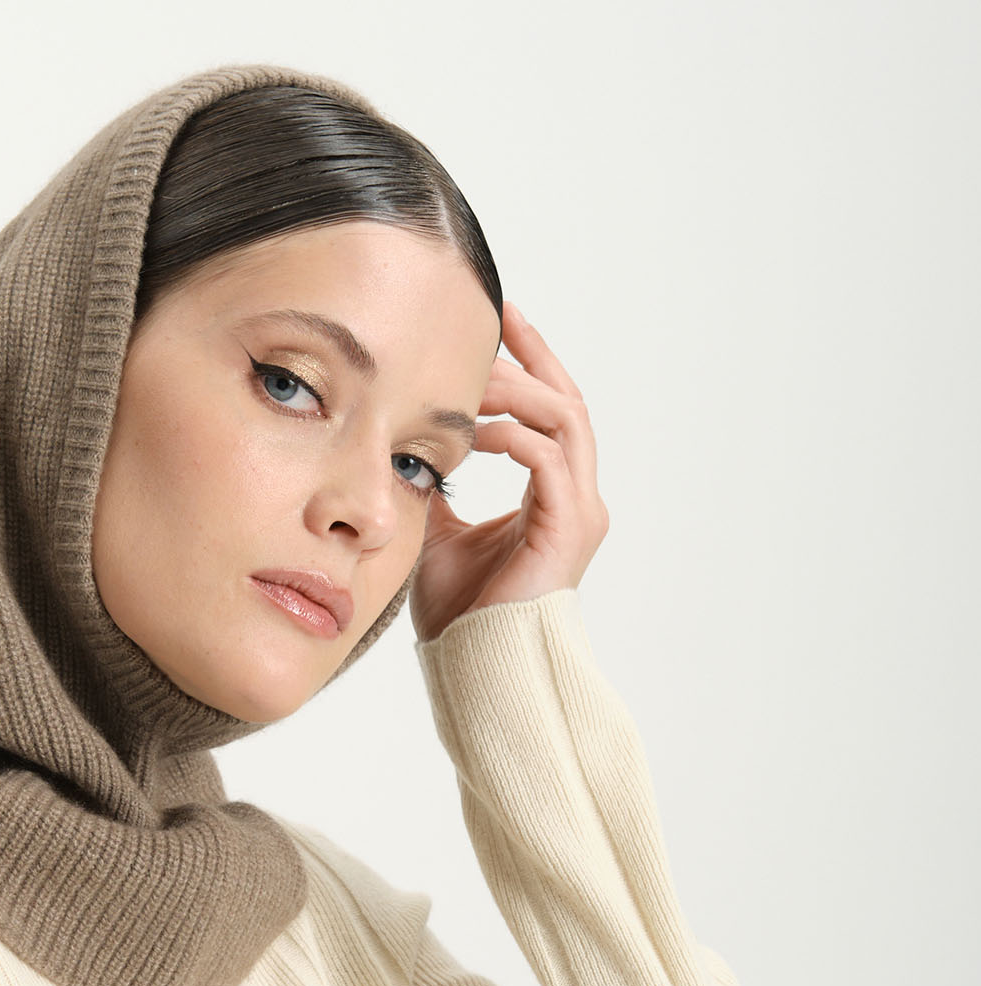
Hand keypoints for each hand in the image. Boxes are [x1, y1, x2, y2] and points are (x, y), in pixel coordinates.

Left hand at [410, 300, 608, 642]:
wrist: (476, 667)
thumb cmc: (462, 615)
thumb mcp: (439, 534)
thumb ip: (437, 489)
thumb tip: (410, 450)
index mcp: (553, 497)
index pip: (548, 411)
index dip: (527, 363)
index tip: (496, 322)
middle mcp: (576, 498)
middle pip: (564, 400)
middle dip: (530, 355)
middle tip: (493, 315)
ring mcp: (578, 512)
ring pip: (562, 418)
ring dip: (517, 388)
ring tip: (473, 371)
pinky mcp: (567, 529)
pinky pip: (546, 458)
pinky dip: (512, 434)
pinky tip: (474, 427)